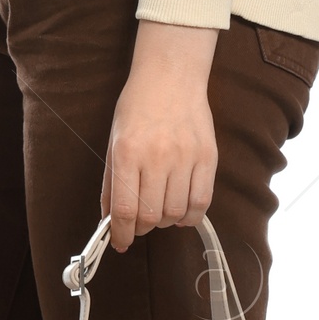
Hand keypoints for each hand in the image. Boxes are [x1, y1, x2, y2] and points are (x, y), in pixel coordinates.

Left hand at [100, 21, 219, 251]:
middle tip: (140, 224)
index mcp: (127, 153)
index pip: (125, 209)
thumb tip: (110, 221)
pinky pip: (202, 202)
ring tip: (160, 211)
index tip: (120, 243)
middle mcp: (157, 157)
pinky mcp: (208, 157)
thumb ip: (111, 183)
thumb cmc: (137, 108)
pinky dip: (190, 216)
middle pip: (151, 216)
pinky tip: (181, 211)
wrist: (171, 77)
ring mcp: (185, 157)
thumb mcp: (113, 142)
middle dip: (142, 229)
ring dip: (165, 222)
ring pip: (176, 213)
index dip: (122, 234)